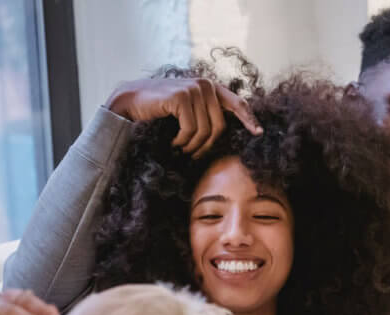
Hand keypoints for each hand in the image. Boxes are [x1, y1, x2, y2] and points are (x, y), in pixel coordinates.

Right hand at [105, 77, 261, 158]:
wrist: (130, 103)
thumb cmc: (159, 111)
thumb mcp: (188, 110)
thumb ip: (207, 113)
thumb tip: (227, 132)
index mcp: (210, 87)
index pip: (237, 103)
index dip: (249, 118)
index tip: (259, 133)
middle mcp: (205, 85)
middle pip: (221, 125)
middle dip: (208, 145)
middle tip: (193, 154)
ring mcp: (193, 89)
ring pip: (206, 130)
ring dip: (194, 146)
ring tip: (182, 149)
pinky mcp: (181, 97)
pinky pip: (191, 130)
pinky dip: (183, 141)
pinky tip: (174, 142)